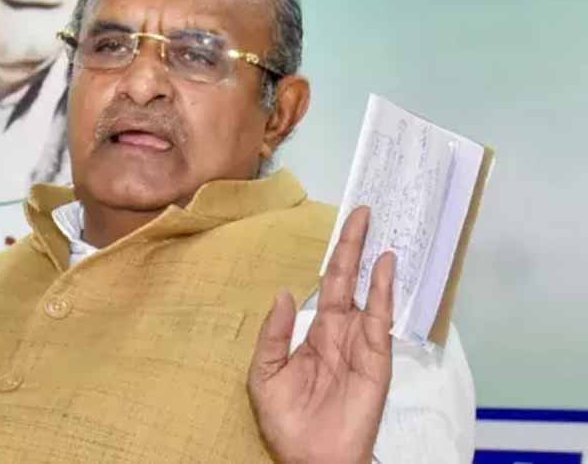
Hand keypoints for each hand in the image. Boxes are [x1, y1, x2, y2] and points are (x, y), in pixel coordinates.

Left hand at [247, 206, 394, 463]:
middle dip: (353, 246)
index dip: (331, 258)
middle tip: (362, 211)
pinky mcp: (376, 358)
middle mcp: (340, 332)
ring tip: (377, 227)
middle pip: (347, 280)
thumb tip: (285, 293)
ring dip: (372, 260)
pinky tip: (385, 265)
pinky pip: (380, 318)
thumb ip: (274, 333)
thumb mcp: (265, 374)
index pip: (324, 287)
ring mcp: (360, 343)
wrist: (311, 457)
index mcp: (314, 334)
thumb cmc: (287, 421)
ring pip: (367, 292)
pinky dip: (384, 290)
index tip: (339, 228)